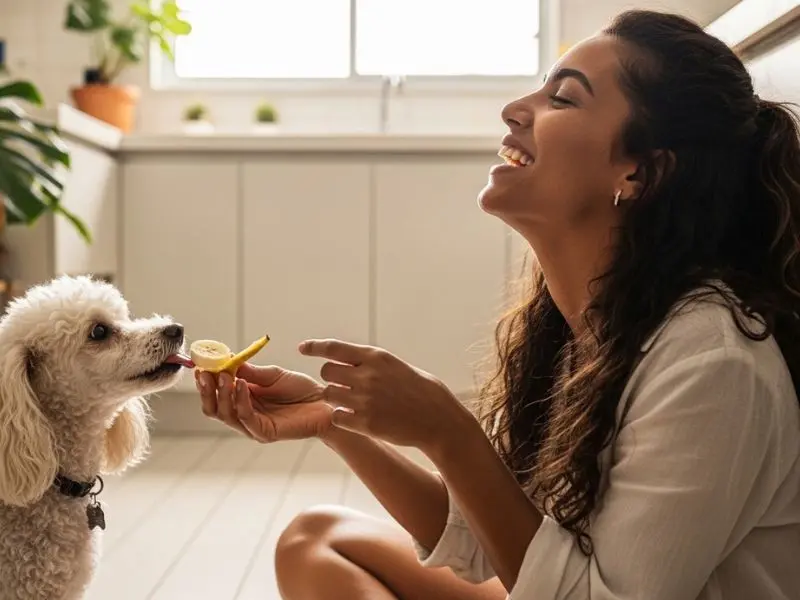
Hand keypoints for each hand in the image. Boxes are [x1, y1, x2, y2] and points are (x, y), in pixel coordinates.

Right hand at [195, 363, 333, 441]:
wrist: (325, 403)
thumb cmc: (301, 390)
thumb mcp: (273, 375)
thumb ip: (250, 371)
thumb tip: (227, 359)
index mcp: (243, 399)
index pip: (215, 393)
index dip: (206, 380)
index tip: (201, 364)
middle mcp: (244, 414)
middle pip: (213, 407)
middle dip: (207, 390)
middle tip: (206, 372)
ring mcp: (252, 426)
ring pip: (225, 414)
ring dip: (222, 393)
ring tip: (224, 375)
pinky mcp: (263, 433)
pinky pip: (246, 417)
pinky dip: (240, 400)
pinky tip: (242, 384)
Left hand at [299, 339, 470, 455]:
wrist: (439, 420)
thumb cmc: (422, 391)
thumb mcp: (398, 366)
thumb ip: (372, 363)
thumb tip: (348, 360)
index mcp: (377, 357)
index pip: (334, 348)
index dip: (315, 347)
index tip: (303, 348)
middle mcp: (368, 376)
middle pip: (327, 372)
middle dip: (331, 378)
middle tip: (343, 385)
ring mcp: (365, 400)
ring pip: (328, 395)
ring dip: (334, 398)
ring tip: (350, 403)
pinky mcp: (365, 423)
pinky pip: (336, 416)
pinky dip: (341, 417)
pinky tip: (354, 418)